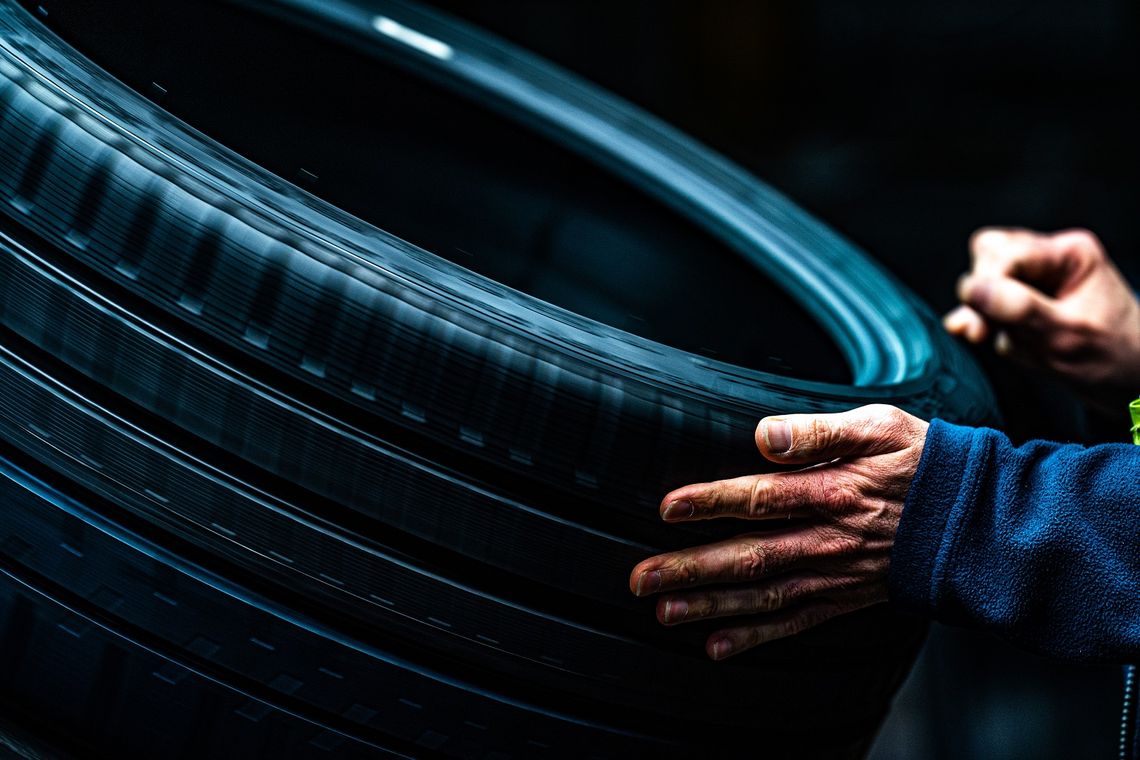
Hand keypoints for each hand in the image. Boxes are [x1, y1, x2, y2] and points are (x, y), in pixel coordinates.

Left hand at [629, 405, 926, 659]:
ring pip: (764, 595)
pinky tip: (717, 646)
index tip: (668, 508)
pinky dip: (755, 638)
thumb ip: (821, 431)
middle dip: (692, 569)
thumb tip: (767, 435)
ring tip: (665, 612)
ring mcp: (836, 575)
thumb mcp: (880, 426)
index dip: (713, 503)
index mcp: (834, 491)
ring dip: (711, 606)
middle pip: (751, 556)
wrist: (978, 523)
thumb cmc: (924, 464)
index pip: (761, 497)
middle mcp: (829, 540)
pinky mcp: (845, 598)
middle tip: (642, 579)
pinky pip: (795, 623)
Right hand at [943, 227, 1139, 394]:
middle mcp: (1050, 260)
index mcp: (1070, 255)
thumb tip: (972, 289)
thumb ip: (1020, 309)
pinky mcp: (1022, 302)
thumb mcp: (1068, 336)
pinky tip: (982, 336)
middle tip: (988, 330)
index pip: (1004, 253)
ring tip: (1010, 340)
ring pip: (983, 282)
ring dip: (986, 314)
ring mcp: (1034, 280)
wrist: (1128, 383)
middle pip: (988, 256)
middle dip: (983, 296)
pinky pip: (986, 306)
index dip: (986, 285)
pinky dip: (984, 324)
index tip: (981, 322)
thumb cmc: (1112, 358)